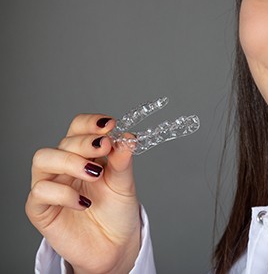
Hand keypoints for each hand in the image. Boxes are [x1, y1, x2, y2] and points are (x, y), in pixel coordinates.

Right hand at [26, 114, 140, 273]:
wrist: (114, 246)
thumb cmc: (116, 211)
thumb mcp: (125, 183)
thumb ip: (123, 161)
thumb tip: (127, 138)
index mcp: (84, 154)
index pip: (78, 127)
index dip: (90, 123)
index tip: (110, 125)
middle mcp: (64, 166)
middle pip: (63, 141)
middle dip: (85, 142)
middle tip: (105, 147)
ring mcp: (51, 186)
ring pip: (43, 159)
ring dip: (70, 161)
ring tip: (94, 173)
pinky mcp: (41, 210)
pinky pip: (40, 192)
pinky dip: (63, 193)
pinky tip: (84, 202)